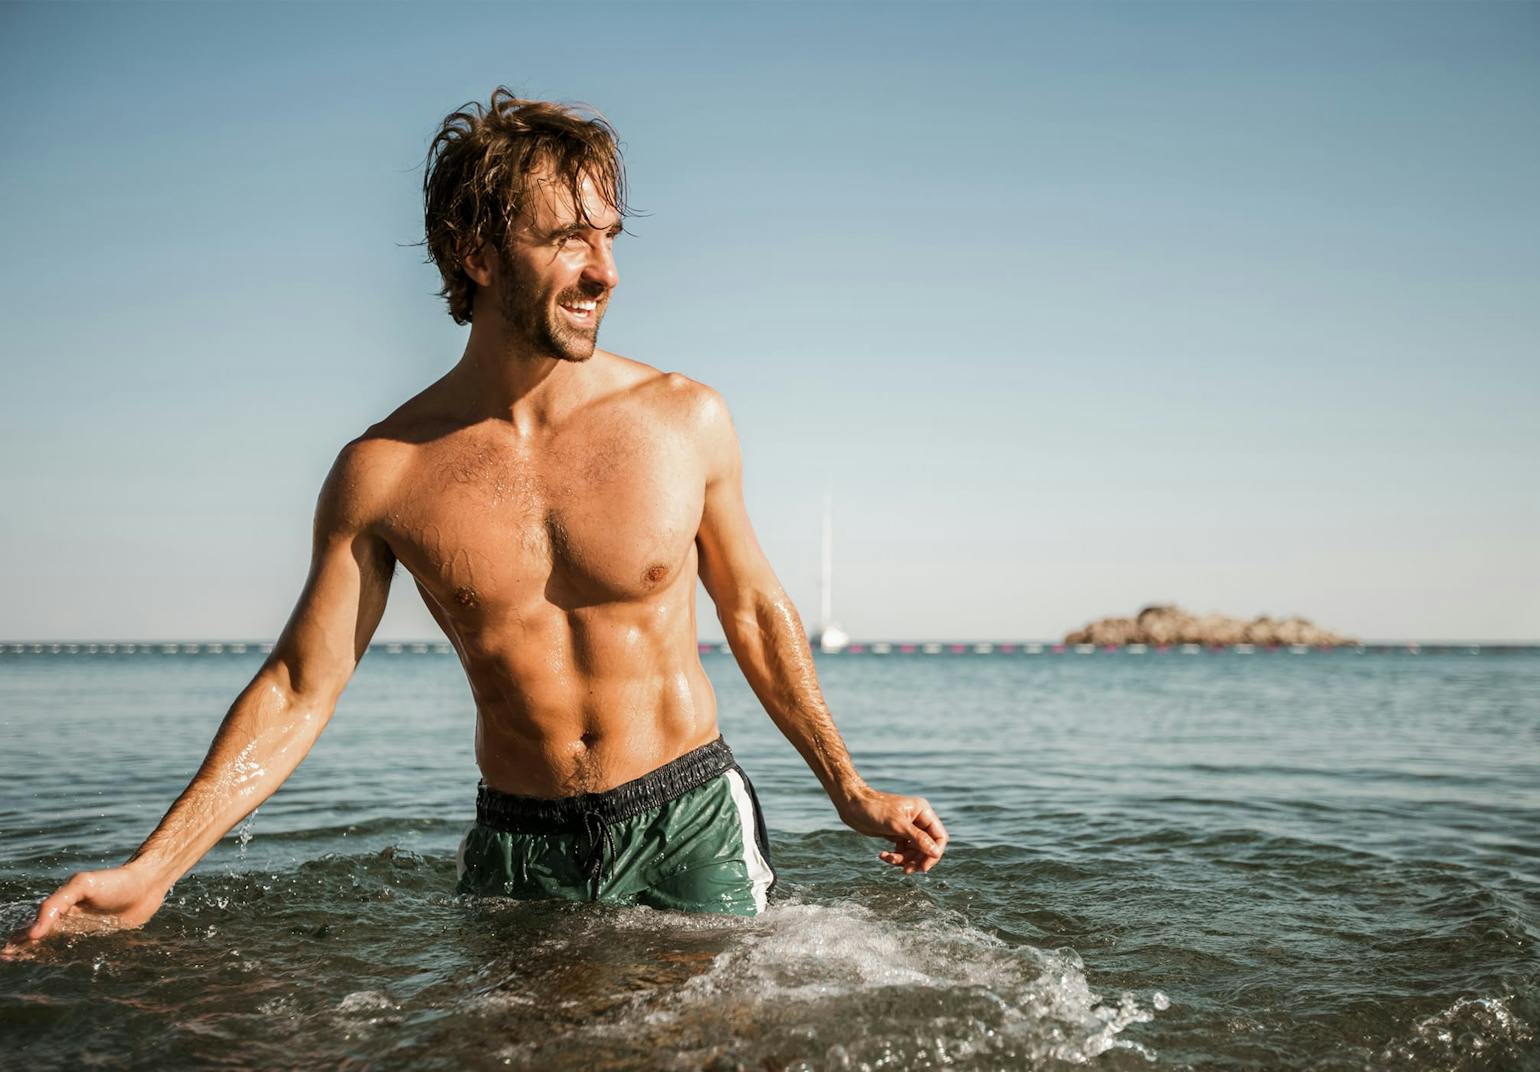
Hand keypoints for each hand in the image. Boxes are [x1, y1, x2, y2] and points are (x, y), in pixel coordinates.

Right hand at [3, 866, 165, 954]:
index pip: (35, 926)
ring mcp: (87, 932)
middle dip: (25, 951)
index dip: (20, 939)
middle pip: (44, 940)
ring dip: (43, 958)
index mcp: (63, 907)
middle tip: (8, 961)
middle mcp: (72, 921)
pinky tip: (61, 971)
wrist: (149, 884)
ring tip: (27, 966)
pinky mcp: (103, 941)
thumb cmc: (115, 881)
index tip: (5, 953)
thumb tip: (34, 932)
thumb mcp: (82, 886)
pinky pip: (83, 956)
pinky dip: (69, 963)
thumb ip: (57, 904)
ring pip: (60, 949)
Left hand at [837, 787, 948, 873]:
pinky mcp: (896, 834)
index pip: (939, 837)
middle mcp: (918, 820)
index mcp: (923, 812)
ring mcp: (907, 828)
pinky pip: (903, 851)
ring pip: (914, 852)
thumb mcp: (897, 825)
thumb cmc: (874, 809)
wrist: (852, 805)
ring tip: (889, 859)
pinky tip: (882, 855)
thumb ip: (918, 839)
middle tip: (906, 870)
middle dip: (916, 860)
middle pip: (927, 847)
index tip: (923, 867)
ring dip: (903, 859)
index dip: (934, 854)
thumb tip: (936, 853)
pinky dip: (895, 856)